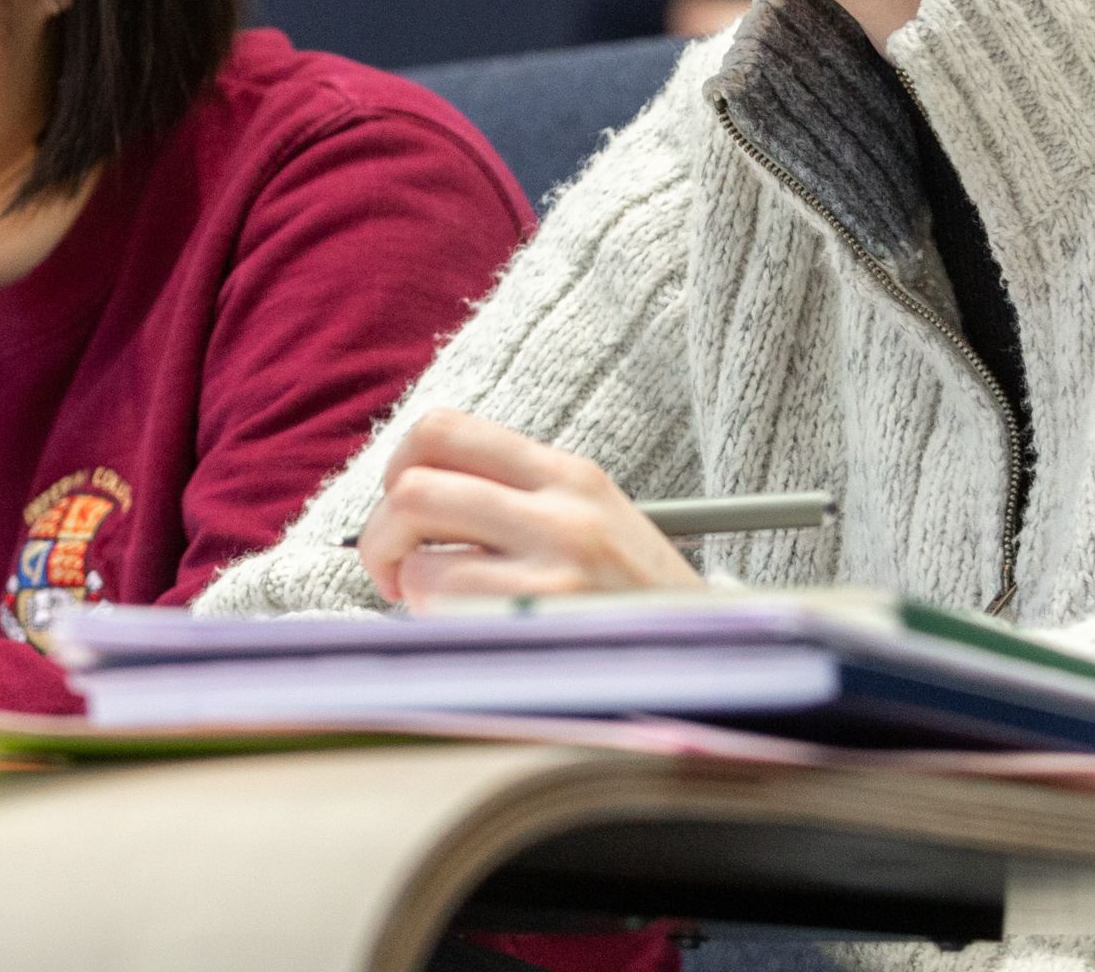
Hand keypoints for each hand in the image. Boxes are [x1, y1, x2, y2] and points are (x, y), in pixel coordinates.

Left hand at [353, 406, 702, 604]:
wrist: (716, 665)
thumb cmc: (636, 604)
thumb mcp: (592, 522)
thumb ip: (513, 500)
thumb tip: (405, 501)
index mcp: (567, 475)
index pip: (443, 429)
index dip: (398, 467)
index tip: (403, 508)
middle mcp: (562, 508)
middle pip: (413, 484)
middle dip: (378, 534)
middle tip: (394, 569)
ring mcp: (556, 566)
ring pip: (418, 549)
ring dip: (408, 585)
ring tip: (437, 608)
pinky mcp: (547, 622)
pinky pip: (445, 607)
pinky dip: (433, 623)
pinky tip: (467, 636)